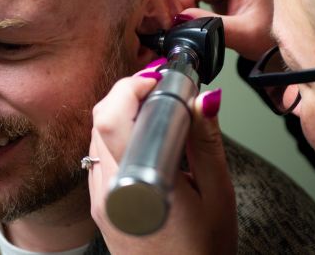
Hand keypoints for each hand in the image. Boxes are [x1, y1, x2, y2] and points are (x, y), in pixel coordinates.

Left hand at [88, 67, 236, 254]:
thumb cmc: (202, 252)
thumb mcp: (217, 193)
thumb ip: (206, 141)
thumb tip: (206, 98)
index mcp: (137, 183)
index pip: (114, 115)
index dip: (135, 86)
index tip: (162, 77)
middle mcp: (108, 189)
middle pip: (100, 118)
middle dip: (128, 93)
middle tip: (161, 89)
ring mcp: (99, 198)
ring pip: (97, 134)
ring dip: (123, 113)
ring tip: (159, 114)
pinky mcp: (99, 205)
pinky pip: (100, 155)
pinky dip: (119, 136)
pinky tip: (147, 141)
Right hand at [172, 0, 273, 60]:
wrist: (280, 34)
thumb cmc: (270, 32)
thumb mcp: (243, 33)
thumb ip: (210, 24)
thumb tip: (180, 19)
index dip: (178, 5)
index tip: (180, 28)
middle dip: (180, 7)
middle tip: (188, 31)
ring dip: (184, 7)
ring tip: (199, 26)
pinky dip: (189, 5)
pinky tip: (201, 18)